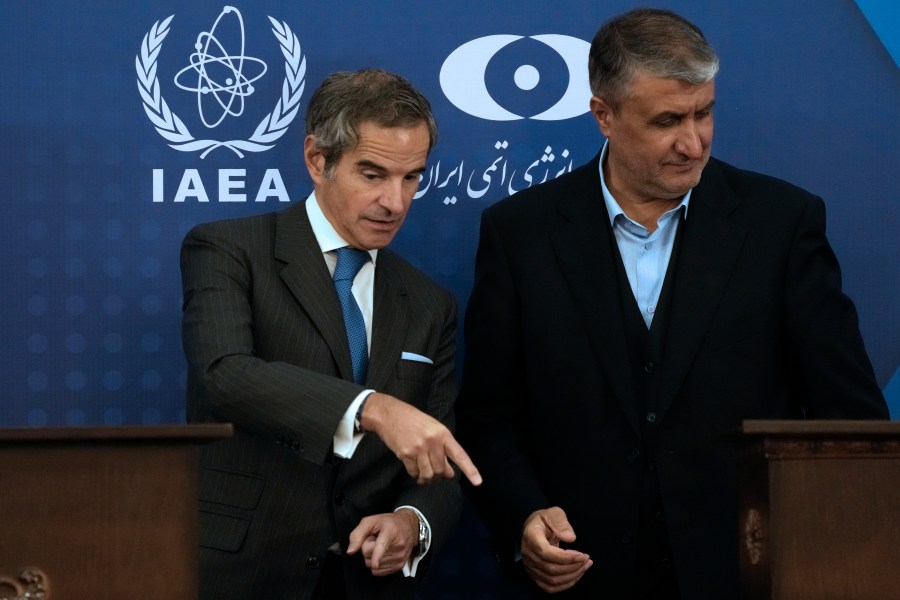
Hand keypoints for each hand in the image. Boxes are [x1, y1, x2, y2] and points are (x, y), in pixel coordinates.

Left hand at [346, 509, 418, 575]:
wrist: (409, 526)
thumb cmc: (388, 523)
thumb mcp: (371, 521)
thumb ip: (358, 534)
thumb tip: (350, 551)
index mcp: (390, 532)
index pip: (382, 546)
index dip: (377, 555)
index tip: (375, 564)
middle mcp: (398, 546)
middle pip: (370, 556)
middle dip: (367, 548)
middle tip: (376, 539)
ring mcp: (400, 558)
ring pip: (373, 566)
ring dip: (372, 557)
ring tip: (381, 546)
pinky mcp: (399, 566)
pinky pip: (378, 572)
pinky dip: (377, 564)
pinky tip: (384, 554)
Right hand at [361, 393, 481, 485]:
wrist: (389, 414)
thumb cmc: (413, 421)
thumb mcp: (433, 430)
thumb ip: (443, 451)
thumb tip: (449, 474)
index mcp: (443, 434)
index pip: (459, 455)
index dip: (470, 470)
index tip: (478, 482)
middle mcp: (433, 441)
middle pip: (441, 470)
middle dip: (437, 476)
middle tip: (433, 474)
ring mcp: (418, 448)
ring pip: (428, 475)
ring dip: (425, 479)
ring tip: (422, 475)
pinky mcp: (405, 454)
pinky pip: (413, 473)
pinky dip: (414, 474)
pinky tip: (412, 467)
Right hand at [521, 507, 591, 592]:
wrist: (533, 528)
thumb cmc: (545, 520)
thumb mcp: (554, 513)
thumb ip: (561, 523)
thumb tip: (570, 538)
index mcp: (531, 536)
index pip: (546, 552)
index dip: (566, 557)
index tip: (583, 555)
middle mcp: (528, 554)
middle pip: (551, 569)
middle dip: (573, 567)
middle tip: (587, 559)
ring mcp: (530, 567)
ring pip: (552, 580)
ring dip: (572, 576)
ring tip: (585, 566)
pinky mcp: (535, 575)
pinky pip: (550, 587)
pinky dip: (565, 584)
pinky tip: (576, 575)